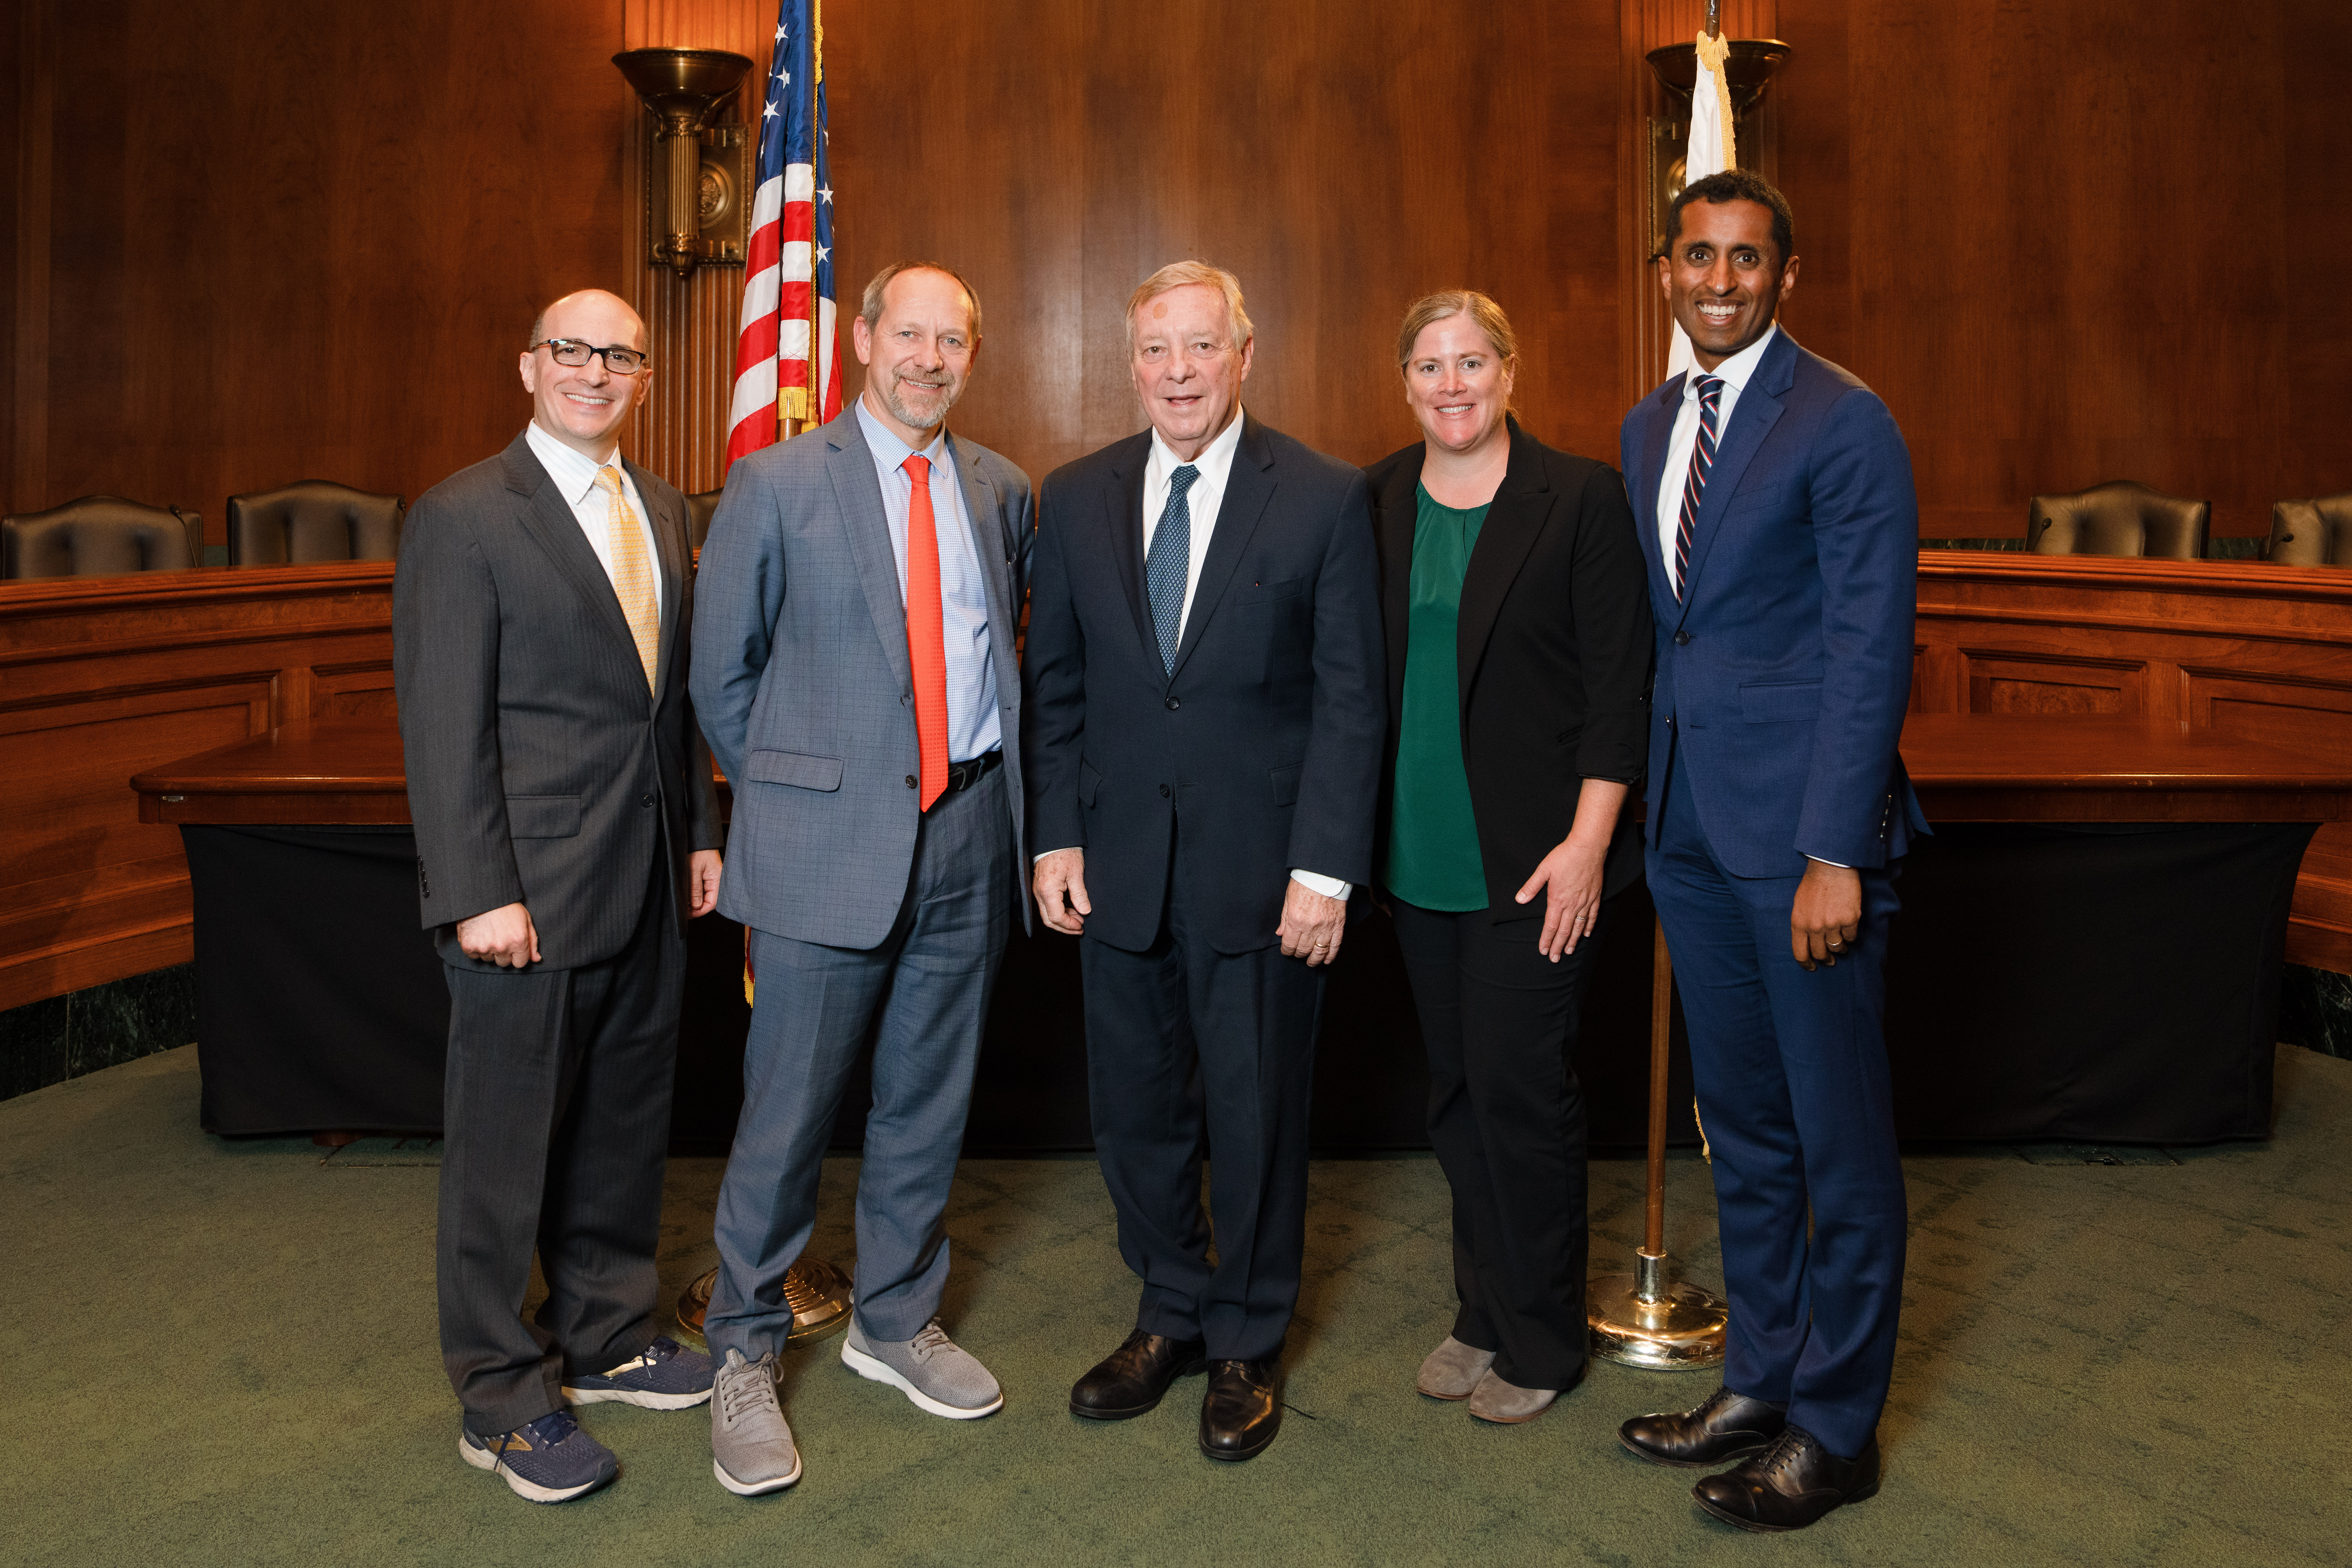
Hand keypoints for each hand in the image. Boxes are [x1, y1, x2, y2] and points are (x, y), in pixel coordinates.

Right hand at [457, 902, 539, 967]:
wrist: (483, 896)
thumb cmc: (506, 906)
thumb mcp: (526, 920)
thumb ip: (532, 941)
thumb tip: (536, 959)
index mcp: (519, 942)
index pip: (520, 963)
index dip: (516, 955)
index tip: (512, 946)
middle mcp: (502, 947)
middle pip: (503, 963)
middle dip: (503, 953)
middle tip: (499, 937)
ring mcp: (484, 947)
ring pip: (488, 959)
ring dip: (488, 950)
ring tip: (488, 932)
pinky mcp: (469, 946)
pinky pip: (473, 956)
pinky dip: (475, 947)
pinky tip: (478, 934)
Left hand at [688, 850, 722, 916]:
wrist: (698, 839)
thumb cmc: (698, 850)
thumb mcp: (693, 870)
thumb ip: (695, 889)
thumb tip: (696, 906)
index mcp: (718, 880)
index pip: (711, 903)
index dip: (699, 911)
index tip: (687, 914)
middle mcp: (716, 882)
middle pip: (708, 901)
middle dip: (695, 908)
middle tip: (682, 910)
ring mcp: (711, 880)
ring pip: (703, 897)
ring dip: (693, 901)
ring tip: (682, 903)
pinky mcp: (706, 877)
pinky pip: (701, 890)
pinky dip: (693, 894)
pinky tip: (685, 896)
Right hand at [1034, 848, 1090, 934]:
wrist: (1054, 838)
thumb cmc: (1065, 852)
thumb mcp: (1076, 873)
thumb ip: (1080, 895)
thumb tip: (1085, 911)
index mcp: (1048, 890)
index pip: (1056, 917)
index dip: (1069, 925)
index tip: (1081, 926)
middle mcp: (1039, 893)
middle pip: (1048, 920)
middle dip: (1064, 927)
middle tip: (1080, 928)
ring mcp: (1037, 891)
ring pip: (1046, 914)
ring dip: (1062, 920)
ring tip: (1078, 918)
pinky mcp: (1039, 888)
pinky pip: (1046, 906)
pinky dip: (1058, 911)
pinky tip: (1070, 909)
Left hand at [1278, 879, 1347, 966]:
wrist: (1326, 873)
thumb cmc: (1305, 882)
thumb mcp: (1289, 898)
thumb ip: (1284, 918)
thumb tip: (1280, 934)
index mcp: (1295, 919)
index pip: (1289, 944)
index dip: (1286, 951)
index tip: (1287, 951)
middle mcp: (1310, 926)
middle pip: (1303, 950)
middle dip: (1298, 954)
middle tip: (1298, 953)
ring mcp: (1326, 927)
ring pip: (1319, 952)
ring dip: (1314, 960)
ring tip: (1311, 962)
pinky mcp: (1338, 925)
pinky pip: (1335, 946)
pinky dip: (1331, 956)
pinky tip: (1327, 961)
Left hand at [1514, 836, 1607, 960]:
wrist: (1587, 847)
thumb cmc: (1564, 857)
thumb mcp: (1543, 870)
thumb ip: (1531, 886)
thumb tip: (1519, 899)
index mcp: (1557, 899)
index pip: (1551, 925)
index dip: (1547, 940)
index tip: (1544, 951)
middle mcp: (1572, 904)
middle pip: (1564, 931)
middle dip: (1559, 946)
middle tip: (1555, 959)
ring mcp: (1585, 901)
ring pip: (1579, 927)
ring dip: (1573, 940)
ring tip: (1569, 951)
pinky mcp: (1595, 896)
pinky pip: (1592, 916)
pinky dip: (1589, 927)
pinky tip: (1586, 934)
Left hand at [1791, 860, 1861, 968]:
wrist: (1831, 867)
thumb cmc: (1813, 884)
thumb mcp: (1798, 905)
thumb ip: (1802, 924)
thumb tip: (1807, 941)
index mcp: (1799, 923)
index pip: (1800, 953)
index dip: (1806, 964)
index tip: (1811, 968)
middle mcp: (1815, 927)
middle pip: (1820, 954)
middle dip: (1825, 959)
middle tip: (1829, 959)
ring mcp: (1833, 924)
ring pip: (1837, 947)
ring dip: (1839, 948)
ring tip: (1840, 943)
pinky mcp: (1850, 919)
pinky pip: (1851, 937)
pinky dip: (1850, 935)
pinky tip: (1848, 927)